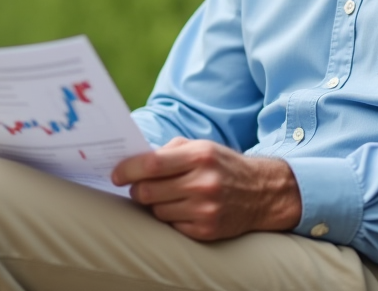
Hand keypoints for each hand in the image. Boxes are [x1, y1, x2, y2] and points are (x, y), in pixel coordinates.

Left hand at [112, 137, 301, 240]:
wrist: (262, 192)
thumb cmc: (223, 166)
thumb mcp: (202, 147)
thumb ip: (169, 151)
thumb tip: (134, 162)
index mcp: (200, 156)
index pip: (150, 165)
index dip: (127, 170)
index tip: (116, 174)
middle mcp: (203, 183)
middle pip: (147, 191)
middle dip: (137, 189)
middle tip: (139, 186)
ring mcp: (205, 210)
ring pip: (156, 211)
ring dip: (155, 204)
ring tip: (169, 196)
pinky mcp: (206, 230)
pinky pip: (171, 225)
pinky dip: (171, 217)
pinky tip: (183, 208)